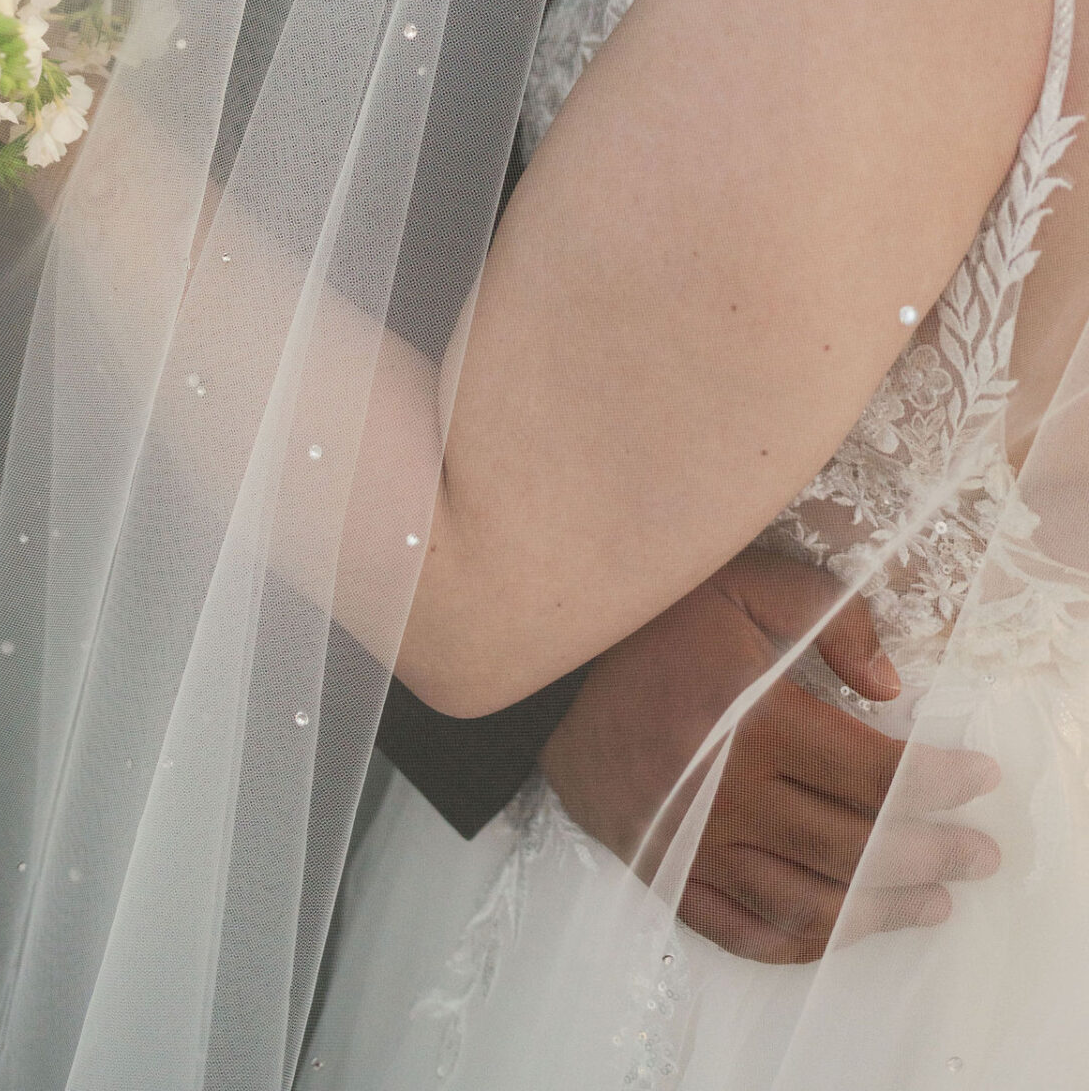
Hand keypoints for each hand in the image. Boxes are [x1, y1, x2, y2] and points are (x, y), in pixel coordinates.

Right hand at [540, 547, 1000, 964]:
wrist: (547, 672)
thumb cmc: (654, 622)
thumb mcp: (743, 584)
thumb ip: (828, 614)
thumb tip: (889, 686)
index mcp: (755, 722)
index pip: (873, 771)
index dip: (937, 782)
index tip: (981, 780)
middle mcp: (730, 796)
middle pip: (854, 846)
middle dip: (931, 854)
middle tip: (981, 856)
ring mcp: (697, 845)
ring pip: (809, 901)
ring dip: (883, 910)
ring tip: (935, 904)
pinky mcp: (667, 872)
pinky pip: (744, 931)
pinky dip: (803, 943)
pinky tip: (843, 929)